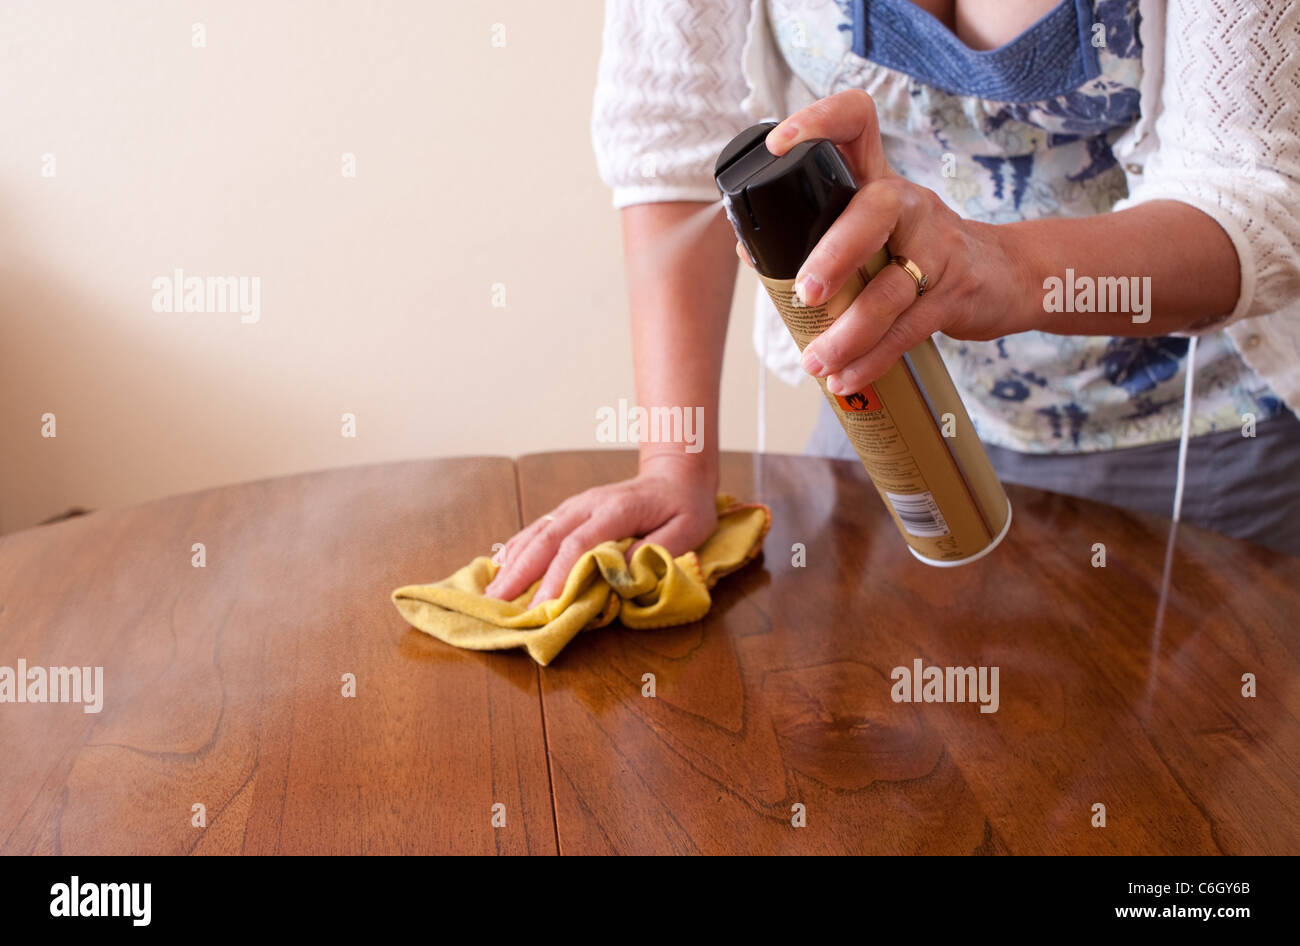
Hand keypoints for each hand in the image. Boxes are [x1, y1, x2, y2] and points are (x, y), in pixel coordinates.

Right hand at [483, 455, 718, 607]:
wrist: (676, 475)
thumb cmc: (684, 507)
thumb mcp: (688, 530)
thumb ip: (657, 551)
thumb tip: (622, 573)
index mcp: (615, 511)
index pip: (578, 545)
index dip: (558, 577)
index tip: (541, 606)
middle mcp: (587, 505)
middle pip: (547, 539)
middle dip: (520, 573)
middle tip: (497, 604)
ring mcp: (576, 506)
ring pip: (537, 532)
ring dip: (513, 562)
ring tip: (491, 592)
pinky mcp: (570, 510)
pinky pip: (539, 529)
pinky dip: (518, 547)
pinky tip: (500, 565)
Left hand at [755, 90, 1030, 393]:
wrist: (1006, 274)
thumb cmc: (921, 248)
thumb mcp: (879, 226)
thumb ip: (823, 232)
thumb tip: (750, 254)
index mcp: (879, 181)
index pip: (855, 122)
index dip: (817, 122)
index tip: (778, 146)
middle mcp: (908, 203)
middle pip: (873, 212)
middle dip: (836, 254)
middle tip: (805, 294)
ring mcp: (937, 246)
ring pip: (890, 288)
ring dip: (848, 332)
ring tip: (815, 362)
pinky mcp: (953, 293)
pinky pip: (907, 330)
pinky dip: (872, 360)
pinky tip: (845, 379)